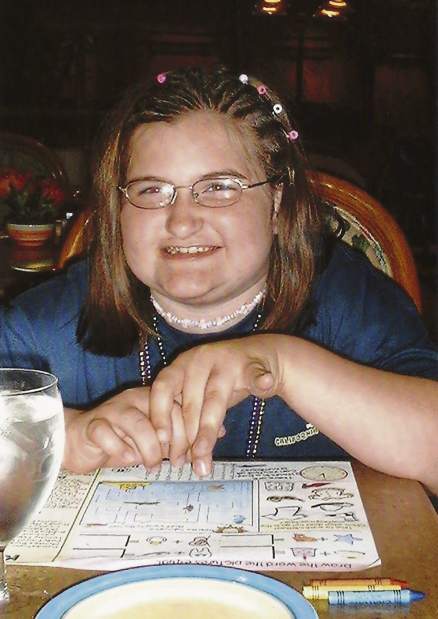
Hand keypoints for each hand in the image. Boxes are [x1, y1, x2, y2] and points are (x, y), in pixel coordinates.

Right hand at [63, 387, 188, 473]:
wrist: (79, 442)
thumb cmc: (121, 442)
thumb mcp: (156, 442)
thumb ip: (181, 438)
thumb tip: (217, 436)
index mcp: (152, 399)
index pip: (178, 408)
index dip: (188, 433)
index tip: (188, 456)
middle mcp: (134, 399)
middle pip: (161, 413)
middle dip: (173, 441)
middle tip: (174, 463)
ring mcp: (112, 410)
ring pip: (136, 423)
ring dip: (149, 448)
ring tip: (152, 466)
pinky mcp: (92, 425)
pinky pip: (106, 433)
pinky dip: (119, 449)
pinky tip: (126, 460)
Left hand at [149, 334, 282, 476]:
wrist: (261, 356)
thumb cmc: (222, 381)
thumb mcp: (199, 394)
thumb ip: (188, 418)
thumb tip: (179, 458)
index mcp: (182, 365)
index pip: (163, 389)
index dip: (160, 414)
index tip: (161, 442)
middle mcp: (201, 360)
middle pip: (190, 400)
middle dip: (187, 435)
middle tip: (188, 463)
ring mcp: (227, 361)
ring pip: (215, 398)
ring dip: (208, 429)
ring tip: (205, 454)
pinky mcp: (253, 364)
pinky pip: (255, 375)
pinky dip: (260, 380)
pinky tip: (265, 383)